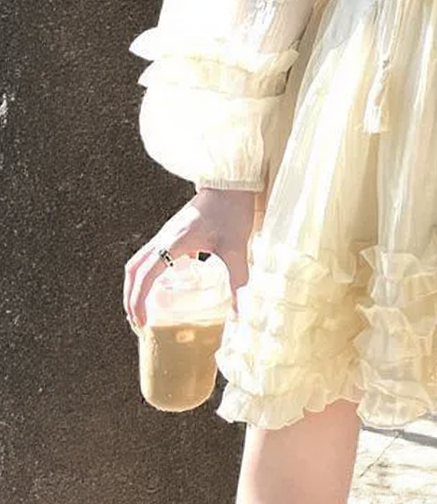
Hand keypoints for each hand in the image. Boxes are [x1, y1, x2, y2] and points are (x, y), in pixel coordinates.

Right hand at [123, 187, 256, 331]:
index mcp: (174, 241)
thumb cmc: (231, 209)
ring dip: (136, 284)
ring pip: (140, 260)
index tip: (141, 322)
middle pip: (133, 269)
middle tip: (137, 321)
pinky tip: (166, 286)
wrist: (231, 180)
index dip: (138, 300)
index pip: (145, 274)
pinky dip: (149, 272)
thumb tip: (239, 313)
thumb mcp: (235, 248)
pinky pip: (152, 254)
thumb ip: (237, 280)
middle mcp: (165, 236)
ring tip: (144, 307)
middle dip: (130, 296)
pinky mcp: (175, 230)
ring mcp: (168, 232)